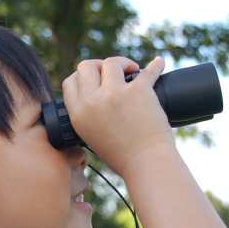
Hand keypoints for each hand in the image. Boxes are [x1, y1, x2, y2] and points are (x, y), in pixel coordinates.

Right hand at [62, 56, 175, 177]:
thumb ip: (89, 115)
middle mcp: (92, 102)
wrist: (145, 164)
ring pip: (111, 62)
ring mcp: (114, 94)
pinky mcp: (139, 91)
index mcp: (78, 115)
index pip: (70, 82)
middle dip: (100, 65)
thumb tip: (96, 93)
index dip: (82, 77)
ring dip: (123, 63)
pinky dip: (156, 65)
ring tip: (134, 71)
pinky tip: (158, 63)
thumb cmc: (122, 156)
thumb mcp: (92, 136)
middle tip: (114, 73)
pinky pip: (147, 70)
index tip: (95, 79)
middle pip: (87, 66)